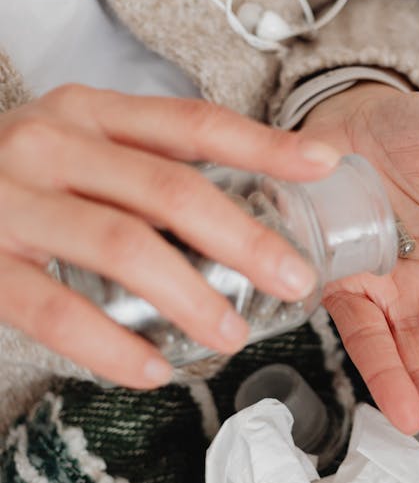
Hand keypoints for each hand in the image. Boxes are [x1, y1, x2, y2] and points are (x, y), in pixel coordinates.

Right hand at [0, 84, 339, 386]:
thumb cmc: (18, 179)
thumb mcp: (78, 146)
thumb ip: (144, 165)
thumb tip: (247, 209)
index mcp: (88, 112)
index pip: (191, 124)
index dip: (264, 146)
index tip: (324, 164)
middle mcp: (51, 144)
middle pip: (170, 189)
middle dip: (244, 239)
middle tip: (294, 280)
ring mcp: (13, 202)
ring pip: (123, 248)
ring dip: (191, 296)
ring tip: (233, 334)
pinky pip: (56, 311)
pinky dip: (113, 346)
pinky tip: (153, 371)